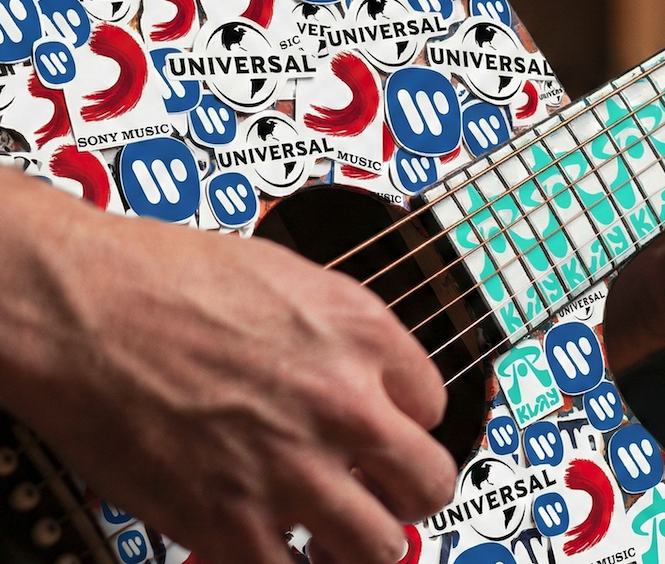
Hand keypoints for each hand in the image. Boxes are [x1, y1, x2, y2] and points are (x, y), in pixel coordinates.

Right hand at [0, 170, 455, 563]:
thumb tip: (368, 370)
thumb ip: (344, 333)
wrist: (80, 309)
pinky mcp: (230, 521)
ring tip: (336, 531)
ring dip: (362, 541)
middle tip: (384, 492)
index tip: (389, 432)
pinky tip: (270, 544)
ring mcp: (292, 469)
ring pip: (379, 548)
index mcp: (363, 336)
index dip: (408, 421)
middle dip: (409, 491)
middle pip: (430, 483)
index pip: (434, 405)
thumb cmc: (165, 278)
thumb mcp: (289, 277)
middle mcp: (343, 405)